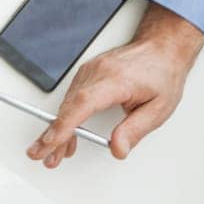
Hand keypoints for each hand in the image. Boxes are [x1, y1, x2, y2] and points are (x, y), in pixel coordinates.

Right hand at [25, 3, 203, 166]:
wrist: (162, 48)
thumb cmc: (161, 74)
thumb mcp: (158, 109)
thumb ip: (135, 130)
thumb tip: (118, 149)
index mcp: (116, 80)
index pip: (83, 104)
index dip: (65, 125)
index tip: (52, 142)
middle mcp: (98, 73)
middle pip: (68, 107)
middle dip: (53, 135)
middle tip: (42, 156)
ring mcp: (89, 71)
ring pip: (66, 105)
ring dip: (58, 130)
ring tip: (53, 154)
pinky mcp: (86, 74)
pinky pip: (71, 99)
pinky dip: (66, 118)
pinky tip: (64, 136)